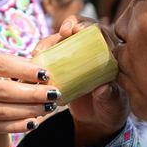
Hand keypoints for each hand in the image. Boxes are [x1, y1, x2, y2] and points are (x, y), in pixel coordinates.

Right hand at [0, 50, 55, 136]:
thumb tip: (33, 68)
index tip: (46, 73)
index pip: (1, 65)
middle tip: (54, 93)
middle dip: (34, 94)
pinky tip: (34, 121)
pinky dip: (18, 126)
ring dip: (31, 111)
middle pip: (5, 92)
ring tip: (48, 107)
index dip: (26, 70)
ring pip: (4, 112)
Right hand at [36, 16, 128, 146]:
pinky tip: (33, 62)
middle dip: (69, 25)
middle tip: (63, 32)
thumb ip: (110, 96)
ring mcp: (74, 57)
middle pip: (78, 29)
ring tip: (39, 52)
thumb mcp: (113, 104)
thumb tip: (103, 89)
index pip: (100, 32)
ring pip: (60, 40)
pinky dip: (40, 57)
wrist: (97, 120)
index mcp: (109, 54)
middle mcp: (91, 50)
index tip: (78, 29)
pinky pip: (49, 56)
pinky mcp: (60, 66)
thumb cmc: (110, 109)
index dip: (88, 26)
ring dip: (49, 42)